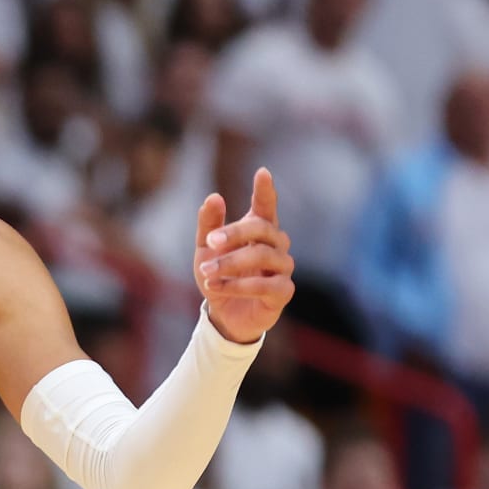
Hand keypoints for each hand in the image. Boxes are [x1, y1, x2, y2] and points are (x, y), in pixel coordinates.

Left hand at [195, 169, 294, 344]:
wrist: (223, 316)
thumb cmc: (219, 276)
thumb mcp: (206, 250)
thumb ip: (209, 225)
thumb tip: (214, 196)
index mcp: (259, 231)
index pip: (266, 207)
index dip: (265, 191)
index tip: (262, 173)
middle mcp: (276, 246)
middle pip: (262, 229)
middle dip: (234, 233)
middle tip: (210, 242)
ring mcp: (283, 268)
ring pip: (262, 256)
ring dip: (230, 263)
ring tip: (206, 273)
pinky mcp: (283, 292)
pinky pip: (264, 284)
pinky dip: (237, 285)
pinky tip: (215, 287)